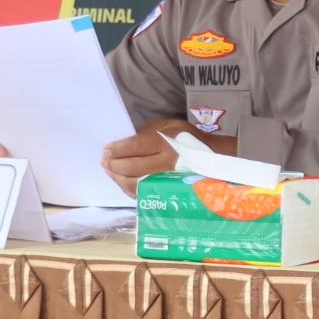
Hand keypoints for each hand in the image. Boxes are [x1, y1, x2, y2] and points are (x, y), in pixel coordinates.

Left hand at [102, 117, 234, 191]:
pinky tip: (122, 181)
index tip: (106, 149)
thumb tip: (125, 141)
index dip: (117, 149)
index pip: (134, 147)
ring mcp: (166, 180)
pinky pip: (142, 194)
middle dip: (113, 164)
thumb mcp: (170, 125)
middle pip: (131, 167)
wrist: (214, 158)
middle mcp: (166, 162)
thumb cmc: (189, 138)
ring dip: (117, 178)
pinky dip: (127, 188)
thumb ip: (147, 130)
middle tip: (105, 160)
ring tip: (110, 171)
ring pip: (134, 183)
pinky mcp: (167, 192)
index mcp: (166, 142)